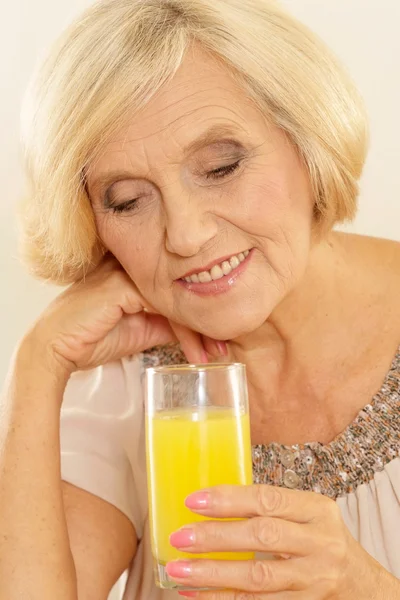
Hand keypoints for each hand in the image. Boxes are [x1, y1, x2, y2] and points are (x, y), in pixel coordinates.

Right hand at [23, 256, 225, 378]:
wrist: (57, 347)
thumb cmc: (92, 338)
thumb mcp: (141, 330)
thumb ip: (167, 323)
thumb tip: (197, 328)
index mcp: (138, 272)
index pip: (179, 289)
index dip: (200, 316)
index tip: (218, 342)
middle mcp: (135, 266)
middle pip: (184, 290)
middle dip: (207, 323)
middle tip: (224, 350)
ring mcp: (129, 272)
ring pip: (179, 299)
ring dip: (200, 331)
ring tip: (215, 356)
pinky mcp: (123, 285)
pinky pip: (166, 307)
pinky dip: (184, 332)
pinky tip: (195, 352)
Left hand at [167, 484, 389, 598]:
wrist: (359, 582)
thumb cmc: (320, 538)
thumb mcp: (307, 513)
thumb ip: (270, 508)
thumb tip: (211, 503)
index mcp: (316, 509)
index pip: (267, 499)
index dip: (229, 499)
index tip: (194, 501)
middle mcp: (319, 542)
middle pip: (261, 537)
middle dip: (215, 537)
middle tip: (180, 537)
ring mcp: (314, 579)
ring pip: (257, 577)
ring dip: (213, 574)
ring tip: (179, 570)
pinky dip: (225, 598)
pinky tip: (197, 593)